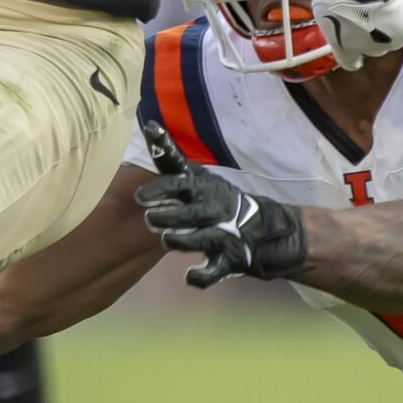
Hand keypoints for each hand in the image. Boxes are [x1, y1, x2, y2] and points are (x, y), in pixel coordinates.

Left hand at [136, 120, 306, 286]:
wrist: (263, 228)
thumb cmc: (216, 199)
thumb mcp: (198, 176)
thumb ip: (172, 159)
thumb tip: (148, 126)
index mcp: (204, 188)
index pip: (180, 183)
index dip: (159, 190)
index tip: (139, 197)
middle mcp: (214, 209)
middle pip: (190, 214)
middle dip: (169, 217)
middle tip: (149, 218)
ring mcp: (224, 235)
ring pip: (202, 240)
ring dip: (182, 241)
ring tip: (166, 239)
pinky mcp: (230, 259)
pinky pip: (215, 270)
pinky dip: (202, 276)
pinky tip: (190, 276)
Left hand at [309, 0, 402, 71]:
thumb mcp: (320, 5)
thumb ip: (328, 13)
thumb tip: (330, 7)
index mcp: (344, 49)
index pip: (350, 61)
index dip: (354, 55)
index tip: (357, 50)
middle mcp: (369, 50)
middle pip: (374, 46)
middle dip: (372, 30)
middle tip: (370, 8)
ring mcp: (390, 43)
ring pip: (393, 35)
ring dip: (391, 20)